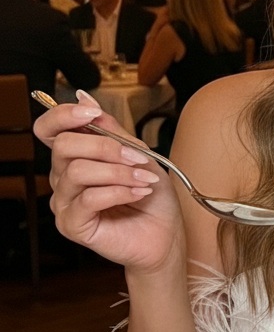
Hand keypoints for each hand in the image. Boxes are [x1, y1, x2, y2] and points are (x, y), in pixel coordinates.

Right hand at [34, 95, 183, 274]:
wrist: (165, 235)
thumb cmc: (151, 197)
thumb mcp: (137, 153)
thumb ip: (110, 128)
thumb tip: (83, 96)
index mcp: (74, 157)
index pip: (49, 129)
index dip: (65, 115)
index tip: (94, 113)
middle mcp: (63, 178)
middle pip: (64, 146)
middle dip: (105, 146)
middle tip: (136, 157)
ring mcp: (65, 202)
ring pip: (78, 171)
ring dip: (118, 171)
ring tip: (144, 179)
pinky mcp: (72, 225)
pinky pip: (89, 199)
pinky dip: (119, 191)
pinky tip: (138, 193)